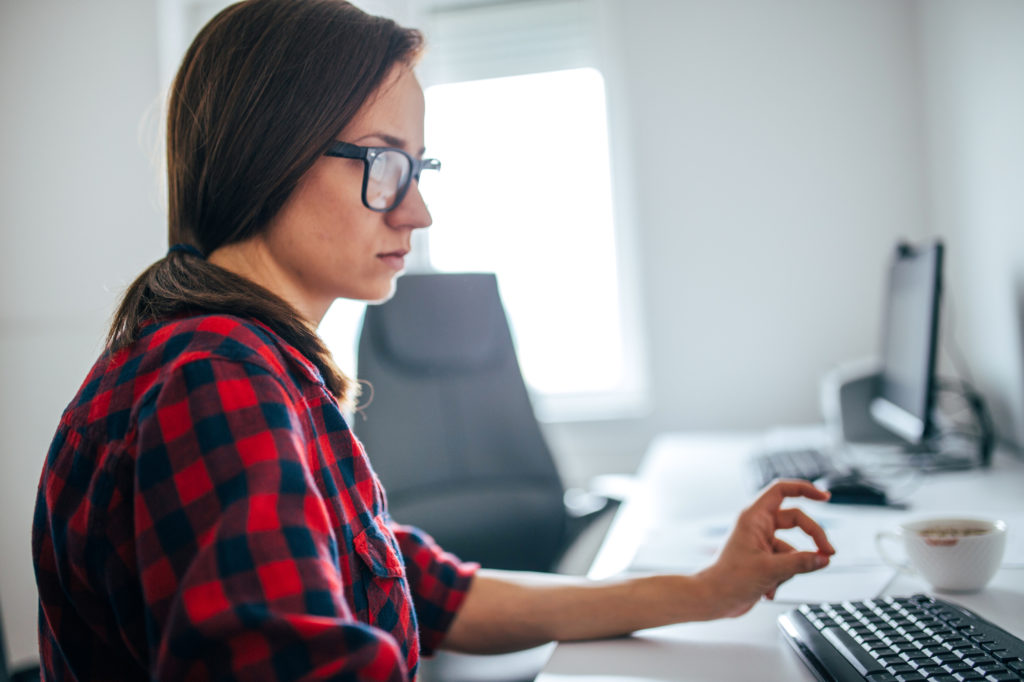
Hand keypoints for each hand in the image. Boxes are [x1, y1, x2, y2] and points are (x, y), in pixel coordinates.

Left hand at [696, 480, 835, 617]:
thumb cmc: (728, 580)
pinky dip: (783, 577)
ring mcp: (761, 542)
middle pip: (795, 519)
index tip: (825, 496)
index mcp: (753, 517)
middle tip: (828, 553)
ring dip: (791, 567)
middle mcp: (758, 526)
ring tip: (775, 581)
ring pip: (792, 547)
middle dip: (813, 536)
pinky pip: (786, 562)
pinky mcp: (764, 559)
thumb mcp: (770, 570)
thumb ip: (801, 562)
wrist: (712, 600)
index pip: (781, 490)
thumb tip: (823, 558)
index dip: (804, 489)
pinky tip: (769, 590)